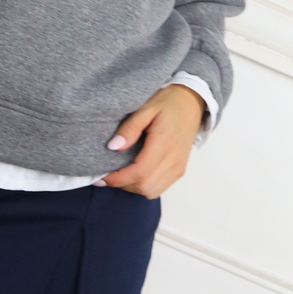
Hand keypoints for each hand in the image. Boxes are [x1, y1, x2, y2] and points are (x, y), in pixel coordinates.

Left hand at [100, 84, 204, 198]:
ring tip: (119, 175)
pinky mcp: (180, 171)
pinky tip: (134, 175)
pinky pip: (159, 188)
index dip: (118, 178)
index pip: (139, 172)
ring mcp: (178, 167)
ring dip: (132, 187)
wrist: (191, 103)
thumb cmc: (167, 102)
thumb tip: (113, 147)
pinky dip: (144, 187)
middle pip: (144, 186)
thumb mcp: (146, 108)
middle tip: (106, 176)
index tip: (101, 176)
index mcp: (164, 143)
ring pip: (151, 191)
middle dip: (122, 185)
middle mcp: (174, 160)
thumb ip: (130, 128)